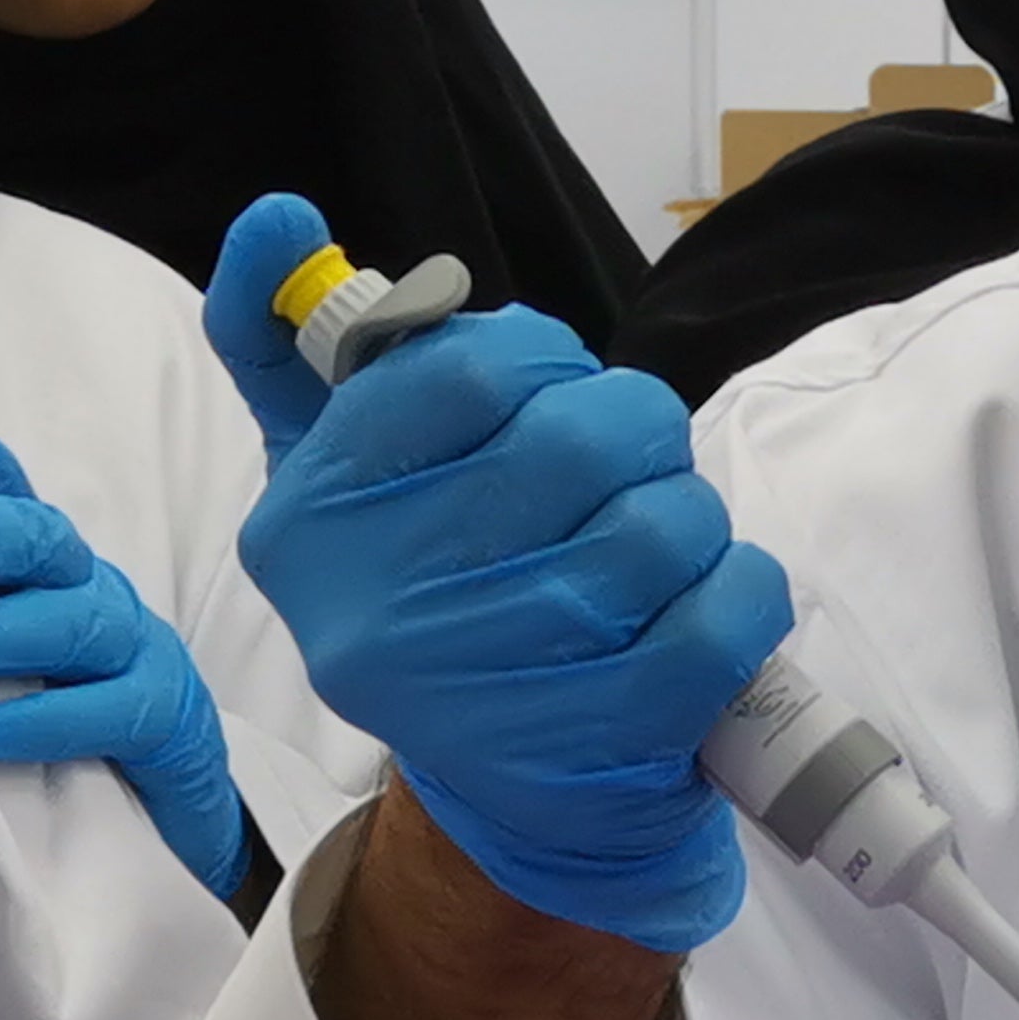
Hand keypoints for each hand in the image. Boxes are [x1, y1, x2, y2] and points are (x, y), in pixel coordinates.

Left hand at [0, 367, 249, 901]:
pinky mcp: (163, 718)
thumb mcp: (1, 646)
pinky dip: (28, 721)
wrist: (172, 798)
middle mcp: (93, 590)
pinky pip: (98, 712)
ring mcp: (136, 651)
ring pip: (69, 621)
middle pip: (38, 539)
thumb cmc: (64, 710)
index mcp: (47, 565)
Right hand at [208, 196, 793, 955]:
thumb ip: (294, 348)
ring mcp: (490, 686)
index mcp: (308, 520)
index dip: (550, 360)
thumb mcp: (343, 483)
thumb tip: (278, 220)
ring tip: (663, 545)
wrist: (522, 800)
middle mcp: (380, 607)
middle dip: (638, 433)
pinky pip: (718, 616)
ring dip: (691, 517)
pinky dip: (740, 591)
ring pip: (659, 525)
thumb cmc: (444, 600)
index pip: (475, 368)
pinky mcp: (596, 743)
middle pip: (582, 439)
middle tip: (632, 464)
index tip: (555, 389)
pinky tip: (710, 600)